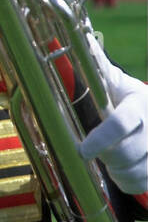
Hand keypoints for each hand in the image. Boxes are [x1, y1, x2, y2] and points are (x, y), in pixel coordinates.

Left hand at [78, 43, 147, 194]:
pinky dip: (128, 182)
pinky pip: (142, 184)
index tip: (82, 150)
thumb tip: (79, 38)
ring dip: (117, 170)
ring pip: (136, 171)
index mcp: (138, 105)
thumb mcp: (113, 81)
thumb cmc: (125, 97)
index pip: (120, 124)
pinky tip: (122, 171)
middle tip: (94, 150)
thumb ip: (96, 64)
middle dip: (106, 155)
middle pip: (126, 152)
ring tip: (110, 158)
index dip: (100, 139)